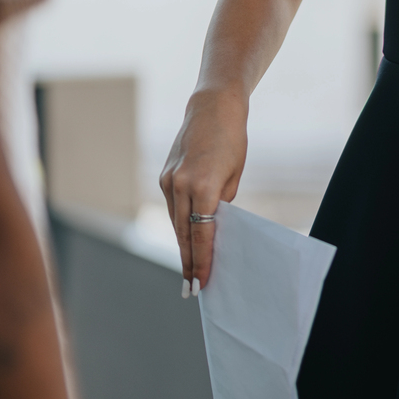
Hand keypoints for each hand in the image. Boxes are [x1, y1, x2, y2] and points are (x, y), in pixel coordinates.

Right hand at [158, 87, 247, 292]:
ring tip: (190, 272)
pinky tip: (185, 241)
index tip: (201, 283)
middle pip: (183, 235)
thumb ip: (221, 204)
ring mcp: (169, 181)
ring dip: (182, 247)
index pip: (202, 234)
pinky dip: (180, 225)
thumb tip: (214, 228)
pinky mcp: (165, 176)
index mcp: (203, 186)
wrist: (212, 108)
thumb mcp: (234, 176)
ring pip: (176, 223)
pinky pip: (173, 208)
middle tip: (192, 289)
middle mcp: (180, 185)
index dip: (202, 261)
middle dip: (189, 263)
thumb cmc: (232, 141)